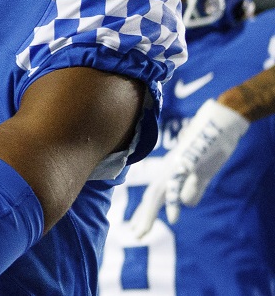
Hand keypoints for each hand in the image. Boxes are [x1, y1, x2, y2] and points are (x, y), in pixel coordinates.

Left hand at [130, 98, 249, 237]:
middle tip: (134, 235)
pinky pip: (177, 185)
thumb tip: (185, 204)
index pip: (153, 193)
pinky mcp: (188, 164)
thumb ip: (194, 187)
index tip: (137, 226)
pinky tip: (172, 218)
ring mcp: (177, 166)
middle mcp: (168, 168)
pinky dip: (173, 202)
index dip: (145, 210)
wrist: (220, 120)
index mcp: (170, 170)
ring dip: (148, 214)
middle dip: (142, 216)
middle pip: (151, 195)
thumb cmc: (210, 141)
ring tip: (140, 232)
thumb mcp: (201, 170)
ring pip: (157, 193)